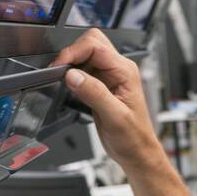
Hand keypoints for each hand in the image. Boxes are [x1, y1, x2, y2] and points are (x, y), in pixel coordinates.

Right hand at [53, 29, 160, 167]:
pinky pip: (82, 70)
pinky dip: (72, 75)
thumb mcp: (114, 117)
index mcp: (125, 71)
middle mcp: (118, 69)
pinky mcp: (100, 85)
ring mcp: (109, 76)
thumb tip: (73, 75)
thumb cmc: (133, 137)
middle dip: (72, 53)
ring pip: (84, 55)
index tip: (60, 66)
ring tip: (63, 81)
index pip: (95, 46)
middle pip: (90, 43)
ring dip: (71, 64)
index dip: (74, 52)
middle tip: (59, 71)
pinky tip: (71, 88)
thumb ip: (94, 93)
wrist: (137, 152)